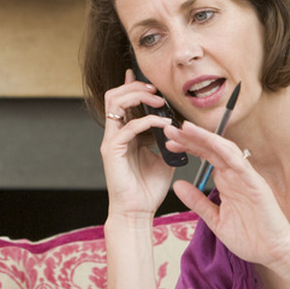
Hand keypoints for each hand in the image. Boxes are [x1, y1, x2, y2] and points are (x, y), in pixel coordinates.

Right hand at [100, 70, 175, 219]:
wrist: (137, 212)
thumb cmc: (148, 188)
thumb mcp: (164, 157)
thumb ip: (166, 140)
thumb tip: (178, 127)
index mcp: (124, 133)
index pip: (122, 101)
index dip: (131, 85)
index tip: (144, 76)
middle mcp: (115, 134)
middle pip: (114, 95)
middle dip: (136, 87)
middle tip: (156, 91)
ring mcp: (111, 141)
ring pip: (115, 103)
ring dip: (138, 97)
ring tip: (158, 102)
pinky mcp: (111, 151)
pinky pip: (127, 127)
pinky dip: (147, 121)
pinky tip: (163, 125)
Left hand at [165, 122, 289, 269]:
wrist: (274, 253)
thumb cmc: (250, 237)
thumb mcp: (215, 220)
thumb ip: (197, 202)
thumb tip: (177, 185)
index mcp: (226, 182)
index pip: (205, 157)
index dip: (187, 147)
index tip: (169, 143)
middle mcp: (235, 176)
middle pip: (211, 149)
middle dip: (190, 138)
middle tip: (169, 129)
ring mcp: (247, 179)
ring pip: (225, 151)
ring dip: (205, 138)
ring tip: (186, 129)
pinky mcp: (257, 185)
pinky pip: (241, 165)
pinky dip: (227, 152)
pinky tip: (213, 143)